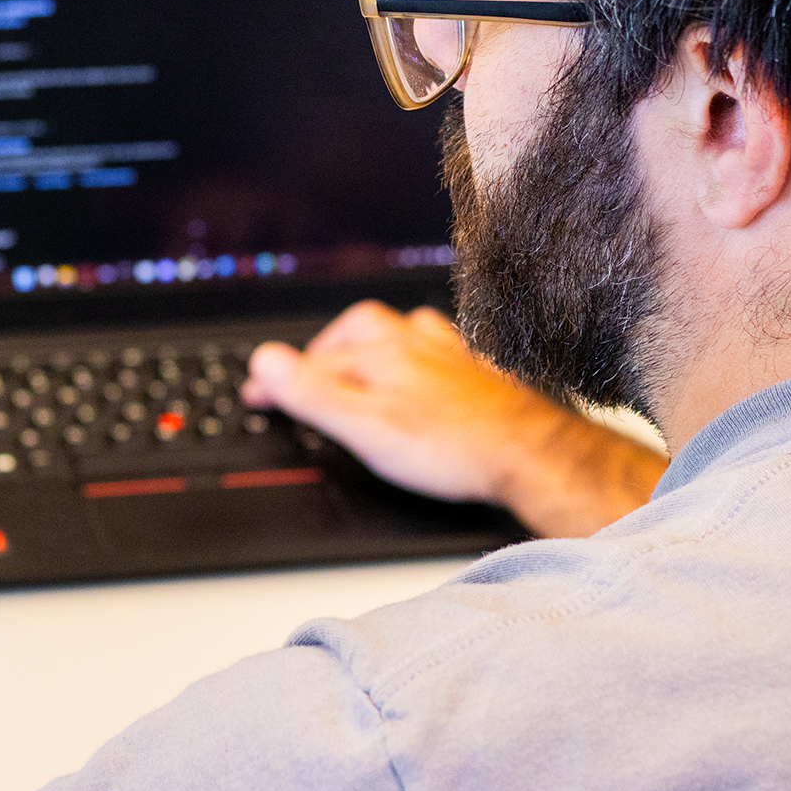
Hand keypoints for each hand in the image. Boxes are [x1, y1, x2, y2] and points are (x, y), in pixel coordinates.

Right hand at [243, 302, 666, 535]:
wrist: (530, 452)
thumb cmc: (454, 445)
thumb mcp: (365, 427)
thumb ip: (312, 394)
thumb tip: (265, 361)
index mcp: (378, 346)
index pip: (310, 358)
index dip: (279, 379)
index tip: (259, 396)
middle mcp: (412, 338)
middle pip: (350, 338)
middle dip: (321, 358)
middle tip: (301, 386)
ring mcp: (445, 350)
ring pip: (393, 337)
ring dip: (367, 353)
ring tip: (353, 372)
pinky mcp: (472, 368)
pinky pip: (430, 350)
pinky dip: (410, 361)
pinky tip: (416, 376)